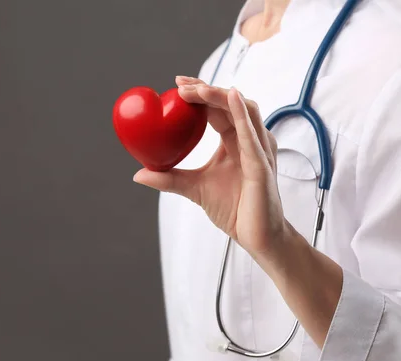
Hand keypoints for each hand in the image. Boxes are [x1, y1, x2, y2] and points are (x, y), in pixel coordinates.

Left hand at [134, 76, 289, 261]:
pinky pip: (251, 135)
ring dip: (220, 95)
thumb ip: (169, 178)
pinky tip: (230, 97)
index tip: (177, 85)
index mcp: (236, 142)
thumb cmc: (235, 210)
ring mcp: (259, 150)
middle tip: (180, 84)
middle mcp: (250, 140)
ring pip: (244, 110)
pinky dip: (241, 113)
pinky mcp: (262, 165)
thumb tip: (138, 174)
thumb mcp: (194, 188)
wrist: (257, 237)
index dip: (201, 94)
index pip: (219, 109)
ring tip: (197, 90)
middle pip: (231, 103)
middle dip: (206, 90)